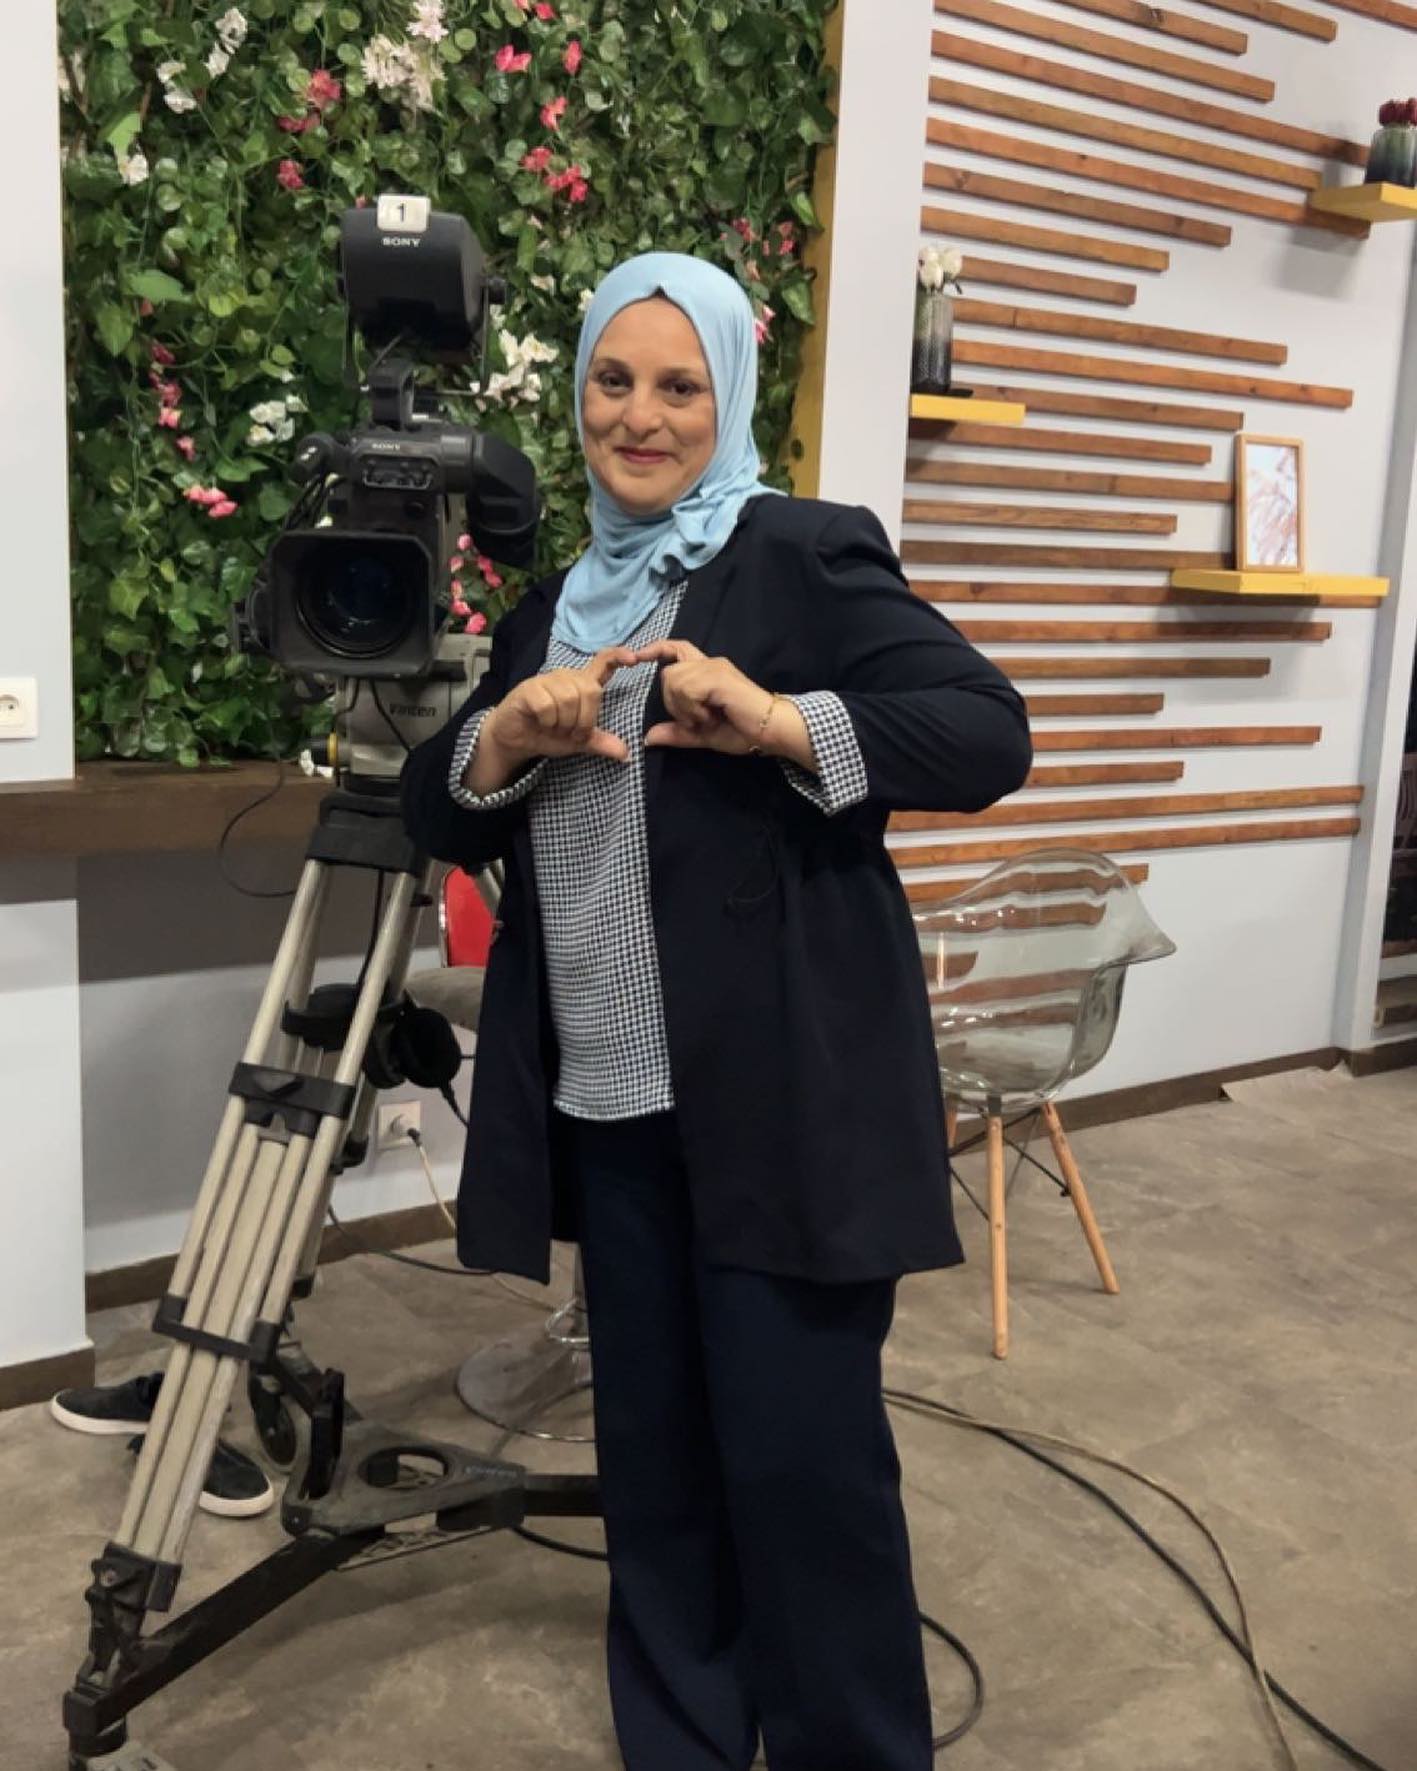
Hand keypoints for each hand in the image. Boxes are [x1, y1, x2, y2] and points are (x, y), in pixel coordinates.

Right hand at [487, 647, 637, 763]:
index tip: (634, 658)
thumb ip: (600, 743)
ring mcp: (546, 680)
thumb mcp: (578, 742)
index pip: (603, 661)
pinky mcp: (529, 688)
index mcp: (581, 685)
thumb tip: (624, 753)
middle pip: (590, 690)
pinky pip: (547, 705)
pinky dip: (547, 721)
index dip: (618, 656)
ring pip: (569, 698)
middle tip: (571, 732)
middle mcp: (566, 677)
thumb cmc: (547, 734)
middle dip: (584, 719)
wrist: (515, 740)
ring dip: (564, 722)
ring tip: (554, 728)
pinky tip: (540, 723)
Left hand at [635, 640, 778, 755]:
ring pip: (673, 680)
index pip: (675, 648)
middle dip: (672, 702)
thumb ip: (676, 733)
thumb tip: (648, 737)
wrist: (771, 730)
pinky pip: (686, 688)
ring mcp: (713, 667)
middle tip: (696, 719)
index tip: (638, 657)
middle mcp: (709, 663)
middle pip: (667, 673)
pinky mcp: (717, 676)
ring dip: (683, 707)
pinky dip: (691, 707)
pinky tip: (709, 716)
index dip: (655, 649)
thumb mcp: (702, 734)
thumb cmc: (743, 730)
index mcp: (705, 671)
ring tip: (705, 718)